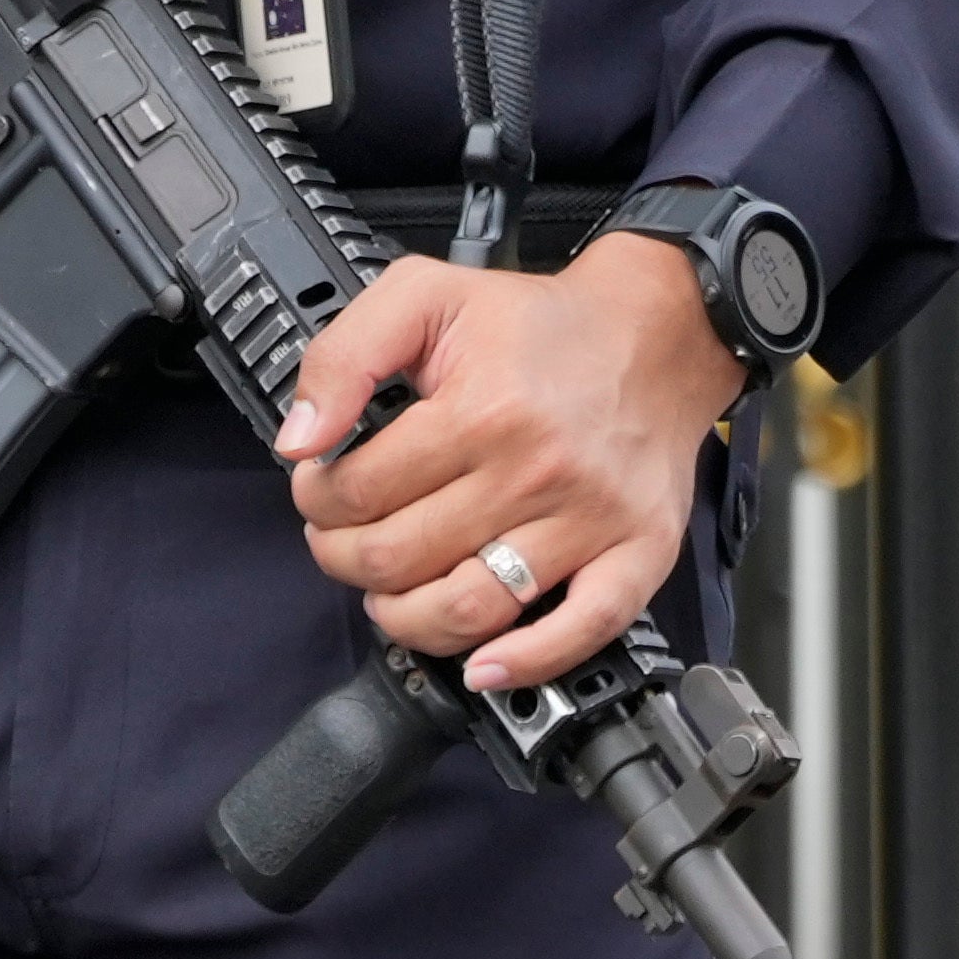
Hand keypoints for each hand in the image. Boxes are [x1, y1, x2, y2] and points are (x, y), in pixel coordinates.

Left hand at [279, 233, 744, 690]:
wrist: (658, 329)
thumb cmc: (542, 323)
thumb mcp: (425, 294)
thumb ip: (344, 354)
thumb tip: (301, 439)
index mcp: (484, 410)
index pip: (357, 492)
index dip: (316, 497)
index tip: (321, 488)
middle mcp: (538, 472)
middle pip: (398, 559)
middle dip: (345, 557)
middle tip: (345, 539)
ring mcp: (591, 521)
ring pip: (468, 610)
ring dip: (405, 617)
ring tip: (393, 591)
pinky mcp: (637, 551)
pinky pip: (580, 631)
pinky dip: (524, 663)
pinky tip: (485, 664)